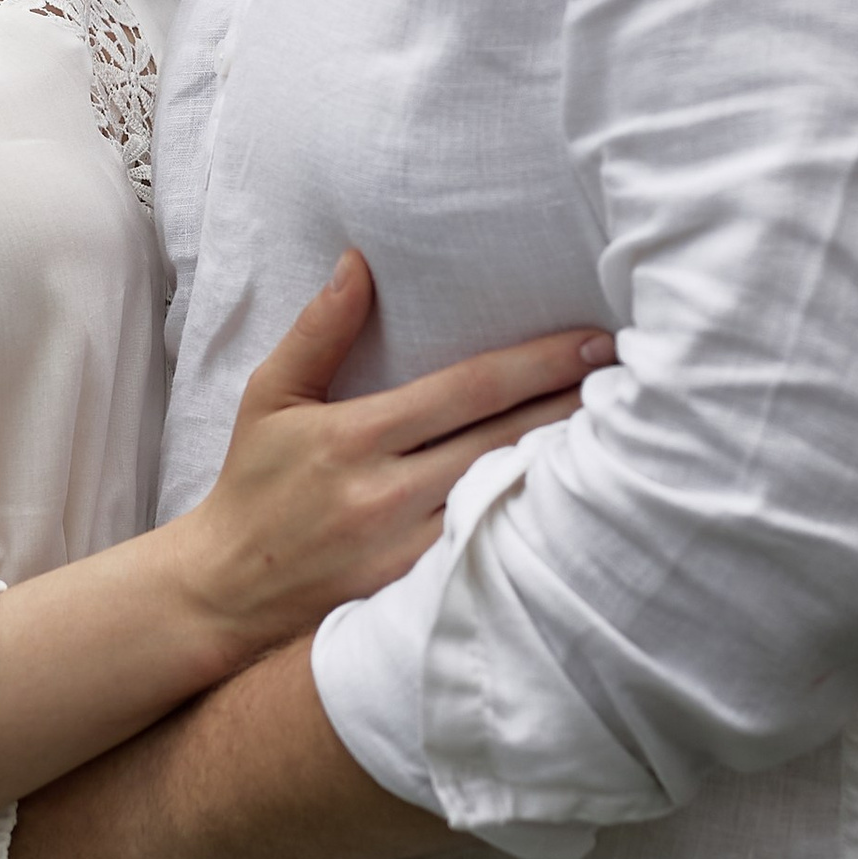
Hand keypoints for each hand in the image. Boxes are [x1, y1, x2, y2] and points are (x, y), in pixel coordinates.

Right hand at [164, 251, 610, 666]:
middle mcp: (385, 495)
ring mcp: (404, 552)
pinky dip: (535, 524)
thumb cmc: (252, 488)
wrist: (222, 595)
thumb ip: (318, 331)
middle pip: (505, 441)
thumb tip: (357, 262)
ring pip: (506, 499)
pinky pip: (489, 551)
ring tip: (628, 433)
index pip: (469, 390)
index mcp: (354, 438)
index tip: (594, 340)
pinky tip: (579, 505)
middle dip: (574, 406)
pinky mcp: (413, 595)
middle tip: (635, 376)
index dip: (539, 363)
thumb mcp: (271, 397)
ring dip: (568, 467)